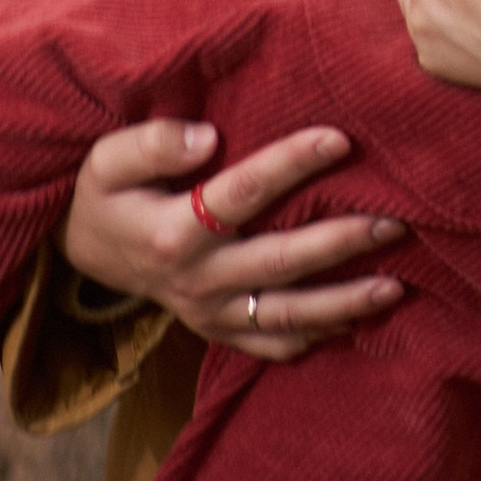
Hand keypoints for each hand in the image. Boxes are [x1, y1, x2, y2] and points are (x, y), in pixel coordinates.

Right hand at [60, 117, 407, 363]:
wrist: (84, 251)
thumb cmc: (107, 193)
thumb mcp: (107, 160)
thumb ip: (152, 144)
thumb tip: (207, 137)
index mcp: (171, 233)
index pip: (242, 193)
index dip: (292, 163)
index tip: (341, 138)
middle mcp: (196, 280)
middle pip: (280, 261)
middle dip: (341, 242)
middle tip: (394, 222)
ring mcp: (209, 313)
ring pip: (287, 313)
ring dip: (344, 303)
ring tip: (395, 287)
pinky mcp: (217, 330)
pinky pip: (271, 343)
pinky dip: (314, 337)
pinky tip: (357, 321)